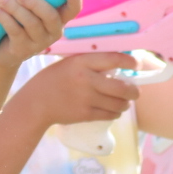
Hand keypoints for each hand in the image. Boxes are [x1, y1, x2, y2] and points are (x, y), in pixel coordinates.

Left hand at [0, 0, 80, 68]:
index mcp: (59, 17)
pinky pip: (16, 32)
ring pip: (32, 24)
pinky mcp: (23, 49)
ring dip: (16, 9)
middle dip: (36, 3)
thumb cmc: (20, 18)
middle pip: (51, 17)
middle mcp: (53, 31)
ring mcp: (39, 42)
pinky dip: (5, 19)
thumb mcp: (29, 1)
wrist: (3, 50)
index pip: (73, 10)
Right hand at [19, 51, 140, 127]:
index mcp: (82, 62)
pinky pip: (110, 114)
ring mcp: (86, 98)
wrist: (36, 103)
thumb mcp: (70, 64)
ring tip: (123, 102)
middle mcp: (86, 79)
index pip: (114, 59)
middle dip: (134, 91)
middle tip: (135, 91)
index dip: (130, 63)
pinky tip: (112, 110)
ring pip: (119, 103)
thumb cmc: (54, 80)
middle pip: (122, 87)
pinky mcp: (85, 114)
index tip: (136, 65)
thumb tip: (119, 66)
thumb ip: (91, 64)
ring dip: (125, 103)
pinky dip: (115, 113)